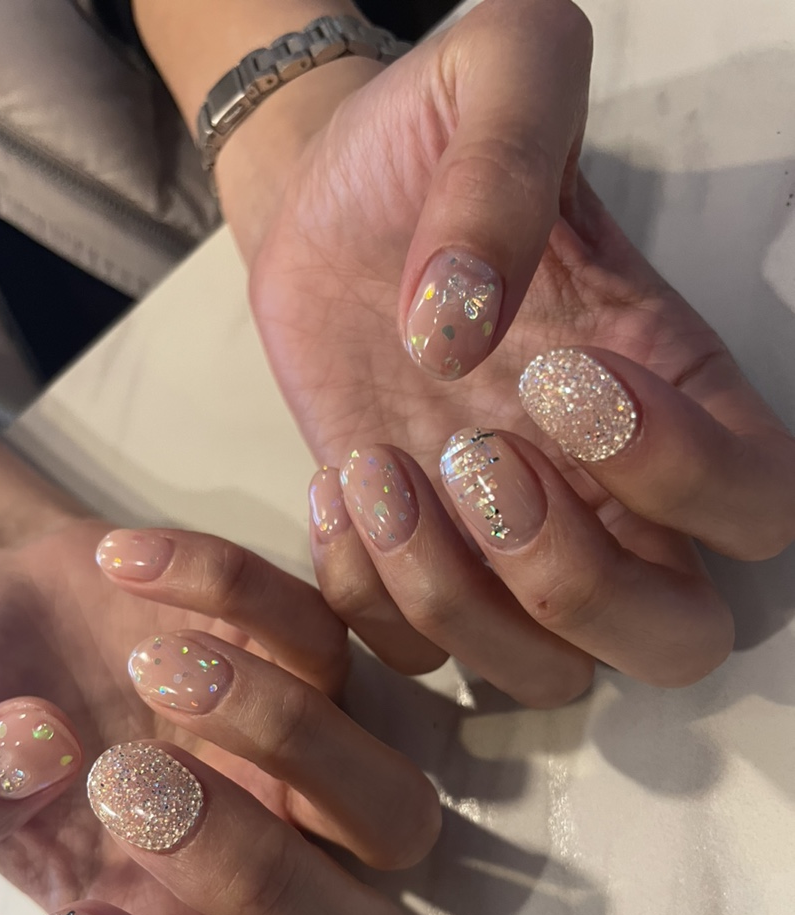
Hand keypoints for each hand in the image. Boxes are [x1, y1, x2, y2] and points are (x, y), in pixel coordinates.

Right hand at [0, 519, 438, 914]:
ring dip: (285, 738)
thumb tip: (23, 759)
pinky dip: (245, 594)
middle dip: (259, 881)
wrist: (10, 610)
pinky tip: (131, 563)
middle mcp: (263, 875)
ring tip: (148, 663)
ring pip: (398, 812)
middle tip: (128, 781)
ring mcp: (308, 770)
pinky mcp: (314, 658)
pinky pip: (342, 638)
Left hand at [231, 0, 794, 703]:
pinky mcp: (409, 559)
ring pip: (544, 676)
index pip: (761, 508)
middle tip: (477, 458)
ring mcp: (504, 542)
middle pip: (674, 642)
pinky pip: (414, 653)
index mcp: (670, 389)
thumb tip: (459, 328)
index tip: (561, 371)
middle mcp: (606, 493)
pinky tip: (336, 479)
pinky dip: (367, 597)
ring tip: (377, 467)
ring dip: (453, 597)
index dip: (680, 475)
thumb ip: (507, 165)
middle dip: (573, 581)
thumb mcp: (497, 77)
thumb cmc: (426, 137)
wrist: (323, 196)